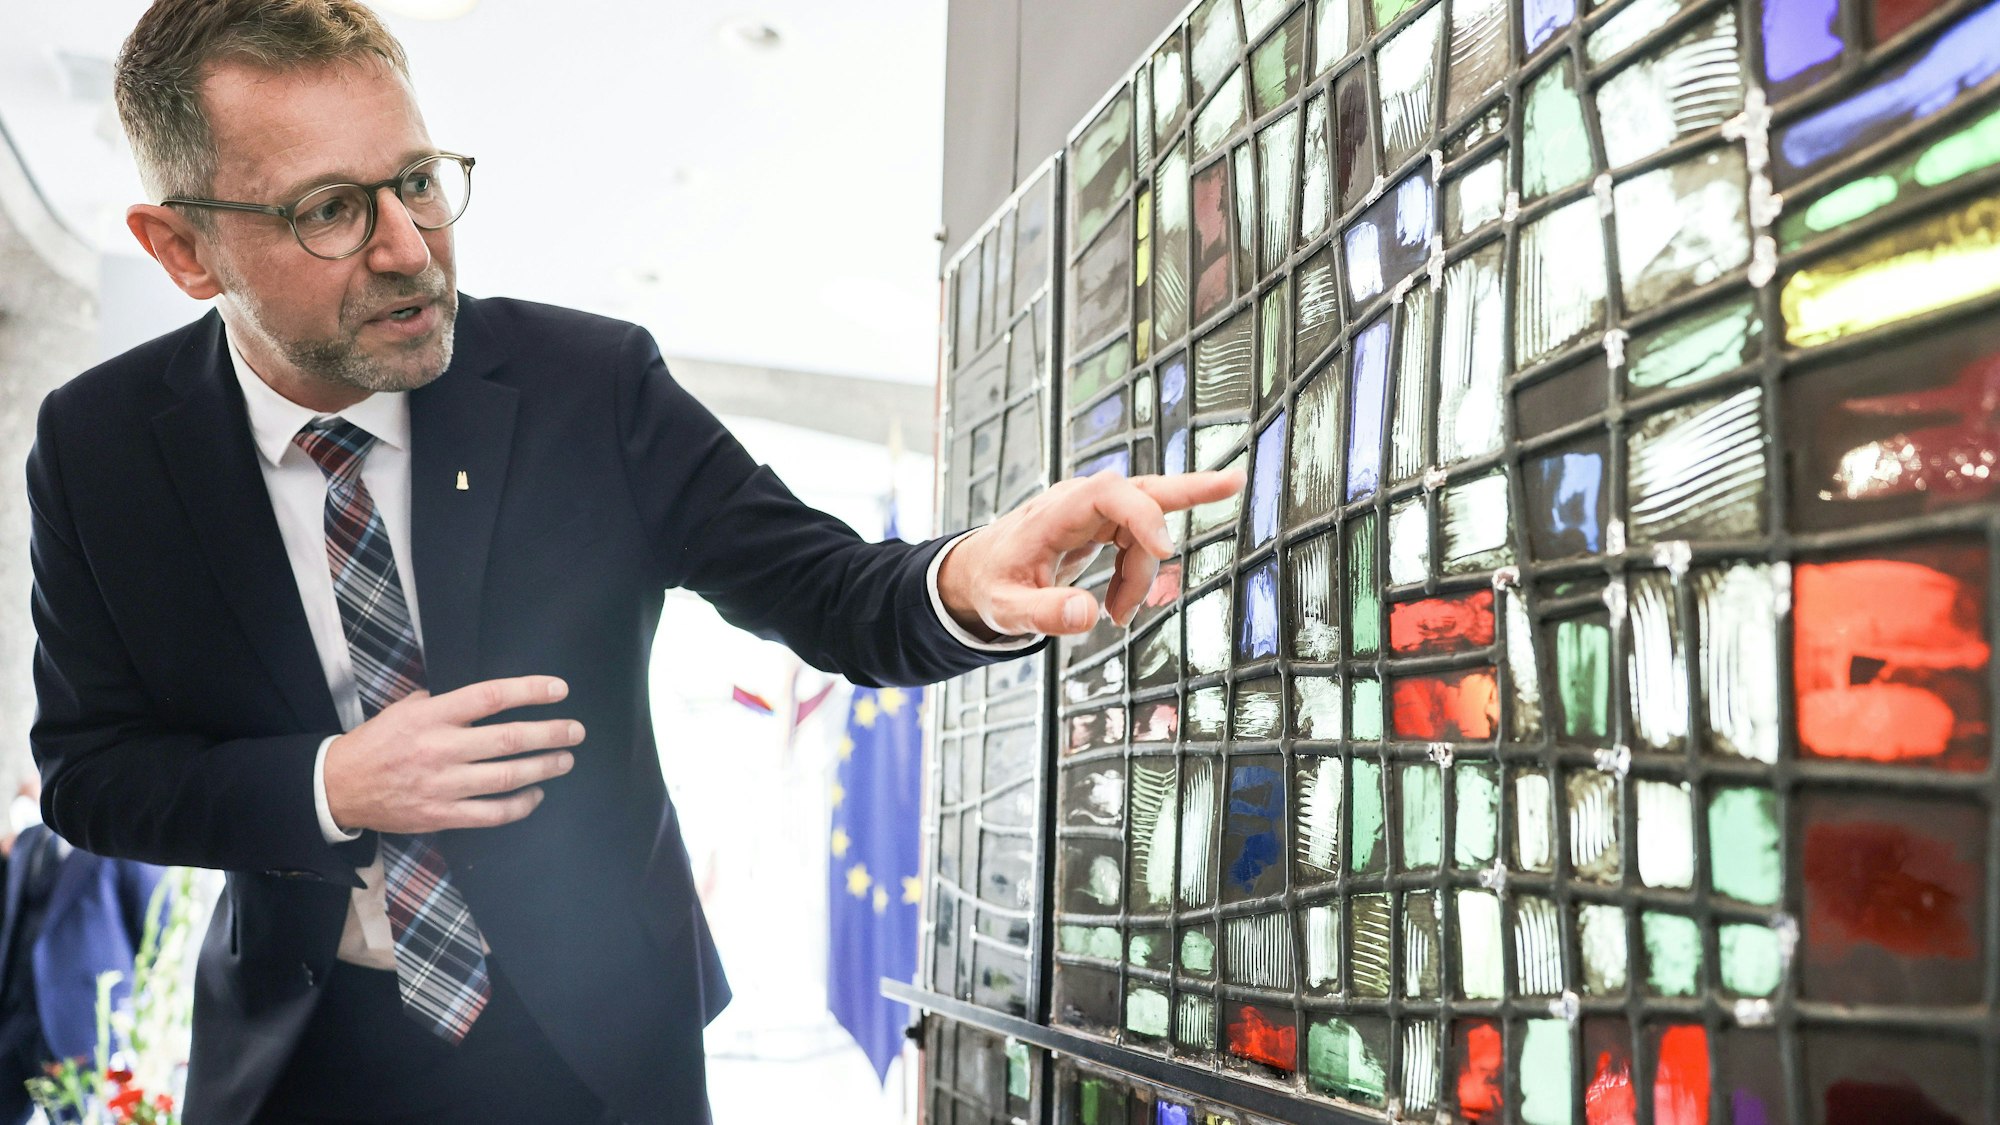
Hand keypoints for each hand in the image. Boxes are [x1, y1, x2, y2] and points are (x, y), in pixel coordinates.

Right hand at [323, 675, 582, 833]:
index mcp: (432, 717)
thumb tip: (482, 699)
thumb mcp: (405, 709)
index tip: (560, 690)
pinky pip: (492, 814)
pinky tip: (536, 795)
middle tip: (576, 731)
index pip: (491, 697)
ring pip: (507, 778)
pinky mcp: (442, 815)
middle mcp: (441, 749)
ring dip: (543, 768)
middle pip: (509, 739)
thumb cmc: (377, 742)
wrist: (339, 788)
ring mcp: (443, 785)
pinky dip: (520, 805)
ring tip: (566, 760)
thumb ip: (444, 702)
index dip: (530, 691)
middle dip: (550, 734)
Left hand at [936, 469, 1246, 637]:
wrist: (977, 571)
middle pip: (1142, 488)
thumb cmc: (990, 586)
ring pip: (1143, 530)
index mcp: (1055, 513)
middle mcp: (1078, 502)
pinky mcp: (1101, 524)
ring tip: (1120, 616)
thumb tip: (1088, 614)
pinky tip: (1124, 604)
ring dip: (1143, 574)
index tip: (1164, 550)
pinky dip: (1140, 573)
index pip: (1110, 495)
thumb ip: (1044, 614)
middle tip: (1234, 482)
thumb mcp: (1006, 609)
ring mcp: (1092, 511)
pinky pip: (1137, 542)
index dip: (1143, 517)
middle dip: (1190, 489)